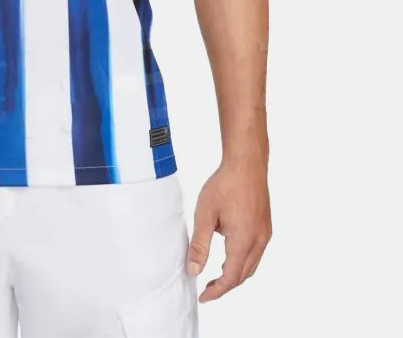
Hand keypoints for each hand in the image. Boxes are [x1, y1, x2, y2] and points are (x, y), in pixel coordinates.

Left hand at [187, 160, 271, 301]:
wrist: (246, 163)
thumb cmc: (225, 184)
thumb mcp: (205, 214)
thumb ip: (199, 245)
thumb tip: (194, 270)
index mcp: (244, 241)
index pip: (231, 277)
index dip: (217, 290)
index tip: (203, 296)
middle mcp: (259, 241)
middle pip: (243, 274)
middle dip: (225, 284)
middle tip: (207, 288)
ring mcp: (265, 233)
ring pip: (251, 264)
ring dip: (235, 273)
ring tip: (216, 275)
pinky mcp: (265, 225)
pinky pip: (255, 252)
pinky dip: (242, 260)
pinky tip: (229, 253)